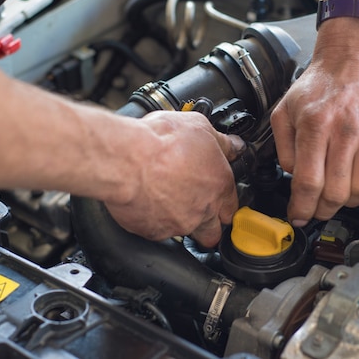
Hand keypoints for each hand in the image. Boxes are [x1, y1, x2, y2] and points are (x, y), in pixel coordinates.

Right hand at [104, 111, 243, 246]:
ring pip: (186, 233)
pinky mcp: (153, 232)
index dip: (224, 202)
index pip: (232, 206)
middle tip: (194, 207)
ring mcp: (179, 224)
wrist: (126, 159)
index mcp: (220, 186)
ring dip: (179, 221)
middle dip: (208, 225)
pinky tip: (146, 202)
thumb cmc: (160, 142)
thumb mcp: (199, 127)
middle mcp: (203, 210)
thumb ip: (222, 143)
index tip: (216, 196)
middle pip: (214, 232)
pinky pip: (157, 232)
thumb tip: (232, 145)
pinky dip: (153, 220)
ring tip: (165, 201)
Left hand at [271, 18, 358, 224]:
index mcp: (314, 124)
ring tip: (342, 198)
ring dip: (350, 203)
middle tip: (318, 210)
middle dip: (323, 209)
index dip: (302, 207)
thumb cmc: (318, 85)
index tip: (300, 216)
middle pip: (335, 191)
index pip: (308, 182)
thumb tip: (293, 176)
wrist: (351, 57)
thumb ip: (283, 146)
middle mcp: (344, 129)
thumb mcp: (284, 110)